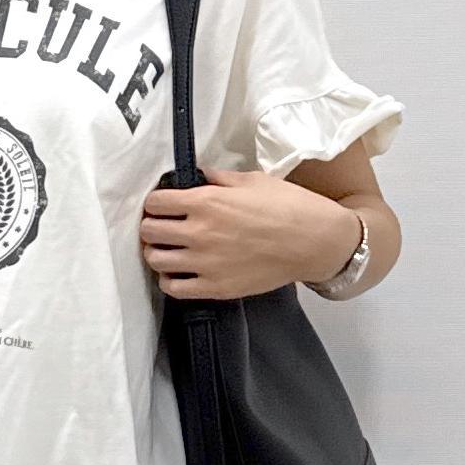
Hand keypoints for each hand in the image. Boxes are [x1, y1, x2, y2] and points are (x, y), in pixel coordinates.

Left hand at [140, 168, 360, 299]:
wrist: (315, 242)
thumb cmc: (288, 206)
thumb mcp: (252, 181)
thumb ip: (219, 179)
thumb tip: (198, 175)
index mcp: (205, 202)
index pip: (155, 203)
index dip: (155, 202)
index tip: (162, 205)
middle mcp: (199, 233)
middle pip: (149, 231)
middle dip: (152, 226)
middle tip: (162, 226)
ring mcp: (205, 263)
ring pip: (155, 260)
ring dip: (157, 252)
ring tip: (168, 249)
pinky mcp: (215, 288)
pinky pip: (173, 288)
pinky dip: (169, 280)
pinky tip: (178, 272)